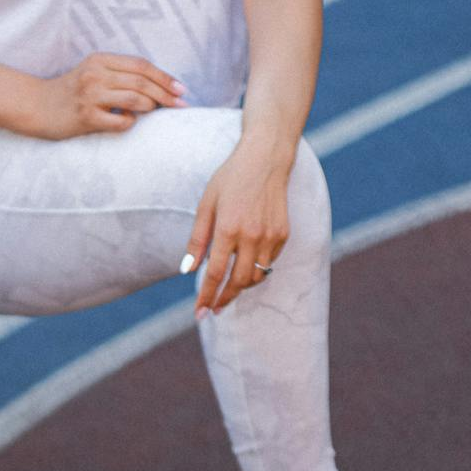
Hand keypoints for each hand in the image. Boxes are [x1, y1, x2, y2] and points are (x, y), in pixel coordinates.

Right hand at [32, 53, 186, 139]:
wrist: (38, 107)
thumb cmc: (71, 93)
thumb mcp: (93, 74)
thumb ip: (119, 76)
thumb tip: (155, 89)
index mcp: (101, 60)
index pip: (141, 66)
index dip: (164, 77)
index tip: (180, 89)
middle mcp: (96, 74)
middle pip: (142, 82)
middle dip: (166, 94)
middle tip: (181, 105)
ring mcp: (91, 95)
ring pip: (134, 100)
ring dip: (150, 108)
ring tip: (154, 112)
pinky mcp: (86, 117)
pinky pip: (119, 122)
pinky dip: (129, 123)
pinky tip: (126, 122)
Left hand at [182, 137, 292, 315]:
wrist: (266, 157)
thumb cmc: (231, 178)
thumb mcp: (206, 204)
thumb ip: (197, 240)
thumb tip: (187, 270)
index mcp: (228, 228)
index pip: (215, 273)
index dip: (206, 296)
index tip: (200, 313)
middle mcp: (252, 235)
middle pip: (238, 282)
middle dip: (225, 299)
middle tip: (214, 308)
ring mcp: (270, 236)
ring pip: (256, 277)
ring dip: (241, 287)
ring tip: (229, 288)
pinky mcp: (283, 234)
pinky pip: (269, 263)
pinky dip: (257, 270)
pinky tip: (247, 265)